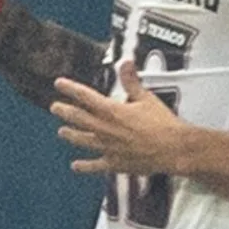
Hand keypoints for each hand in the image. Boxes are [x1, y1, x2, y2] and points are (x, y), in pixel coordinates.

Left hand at [53, 62, 190, 175]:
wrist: (174, 149)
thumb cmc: (163, 124)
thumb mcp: (147, 98)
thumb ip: (132, 81)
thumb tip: (126, 63)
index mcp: (112, 111)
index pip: (85, 96)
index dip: (70, 88)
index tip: (59, 83)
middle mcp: (105, 129)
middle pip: (78, 118)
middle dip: (64, 111)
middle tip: (55, 107)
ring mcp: (108, 147)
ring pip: (83, 140)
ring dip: (71, 135)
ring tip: (62, 132)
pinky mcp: (115, 163)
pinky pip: (95, 165)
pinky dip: (84, 166)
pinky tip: (76, 166)